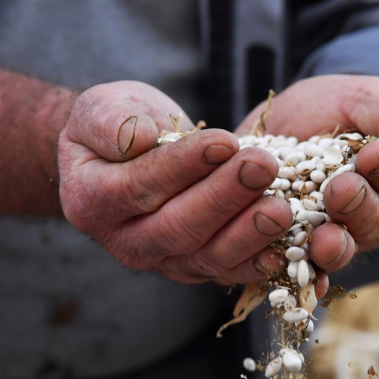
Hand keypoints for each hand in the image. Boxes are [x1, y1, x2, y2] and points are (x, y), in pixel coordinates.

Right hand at [58, 81, 295, 284]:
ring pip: (208, 256)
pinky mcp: (196, 267)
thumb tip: (139, 138)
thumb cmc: (117, 127)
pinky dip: (258, 262)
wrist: (130, 157)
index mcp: (92, 201)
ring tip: (282, 208)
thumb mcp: (101, 109)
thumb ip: (110, 121)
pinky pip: (228, 269)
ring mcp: (164, 261)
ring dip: (248, 233)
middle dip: (225, 197)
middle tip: (263, 168)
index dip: (183, 166)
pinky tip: (287, 247)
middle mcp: (126, 242)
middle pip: (178, 227)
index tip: (224, 142)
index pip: (139, 187)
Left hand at [237, 75, 378, 272]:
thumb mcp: (359, 100)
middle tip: (342, 188)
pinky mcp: (295, 247)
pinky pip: (306, 271)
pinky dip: (309, 279)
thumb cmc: (328, 107)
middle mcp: (367, 214)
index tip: (375, 151)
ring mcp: (332, 234)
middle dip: (360, 206)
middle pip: (375, 222)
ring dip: (337, 247)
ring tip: (325, 238)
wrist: (277, 122)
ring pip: (344, 249)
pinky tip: (307, 285)